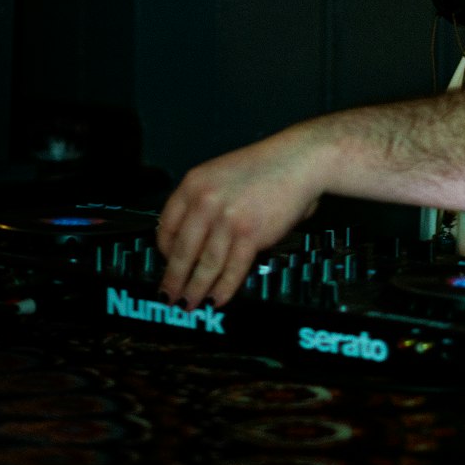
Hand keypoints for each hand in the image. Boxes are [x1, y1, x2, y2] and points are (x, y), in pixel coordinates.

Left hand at [156, 127, 322, 308]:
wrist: (300, 159)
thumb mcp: (222, 175)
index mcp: (193, 184)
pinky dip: (223, 289)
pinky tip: (217, 299)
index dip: (164, 252)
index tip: (166, 264)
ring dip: (195, 290)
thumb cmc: (267, 166)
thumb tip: (195, 242)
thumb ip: (204, 202)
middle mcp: (205, 201)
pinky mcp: (251, 235)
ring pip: (205, 266)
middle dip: (173, 280)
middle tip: (167, 297)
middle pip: (182, 252)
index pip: (167, 226)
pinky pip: (232, 270)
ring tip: (190, 304)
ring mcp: (227, 220)